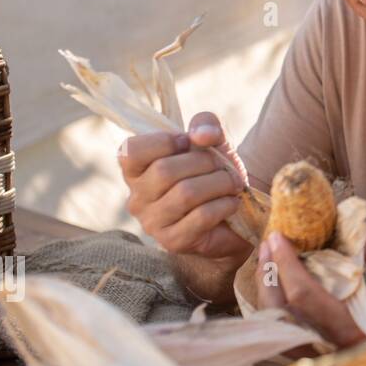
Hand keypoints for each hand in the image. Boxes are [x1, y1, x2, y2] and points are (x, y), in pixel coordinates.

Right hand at [119, 111, 250, 269]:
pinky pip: (201, 216)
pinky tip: (231, 203)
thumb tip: (201, 134)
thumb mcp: (212, 141)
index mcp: (136, 171)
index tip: (189, 143)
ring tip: (232, 184)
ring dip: (220, 183)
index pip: (131, 151)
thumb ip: (206, 124)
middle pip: (164, 171)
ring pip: (186, 193)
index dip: (164, 141)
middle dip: (205, 162)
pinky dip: (224, 204)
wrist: (234, 216)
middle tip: (223, 167)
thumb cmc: (213, 174)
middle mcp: (137, 198)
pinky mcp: (174, 241)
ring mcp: (152, 223)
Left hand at [257, 232, 362, 347]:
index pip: (302, 295)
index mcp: (349, 329)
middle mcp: (329, 348)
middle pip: (279, 313)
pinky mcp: (322, 355)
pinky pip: (287, 332)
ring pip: (277, 326)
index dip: (285, 262)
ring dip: (269, 290)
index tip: (279, 236)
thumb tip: (341, 220)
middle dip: (268, 274)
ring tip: (272, 260)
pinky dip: (280, 306)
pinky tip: (283, 284)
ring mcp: (322, 356)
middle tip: (269, 244)